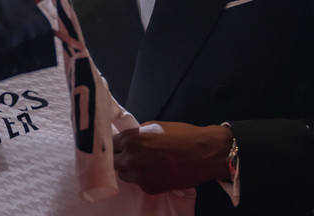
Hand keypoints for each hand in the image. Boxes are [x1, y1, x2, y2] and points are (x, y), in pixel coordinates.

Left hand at [113, 121, 232, 193]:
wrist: (204, 153)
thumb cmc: (181, 135)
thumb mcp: (153, 126)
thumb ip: (135, 133)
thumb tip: (123, 137)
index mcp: (130, 139)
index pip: (109, 143)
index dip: (112, 143)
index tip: (112, 144)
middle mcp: (131, 158)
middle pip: (111, 161)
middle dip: (117, 157)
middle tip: (124, 154)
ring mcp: (139, 176)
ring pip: (123, 174)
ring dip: (128, 168)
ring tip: (143, 162)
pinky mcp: (149, 188)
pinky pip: (138, 183)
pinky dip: (143, 178)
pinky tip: (155, 171)